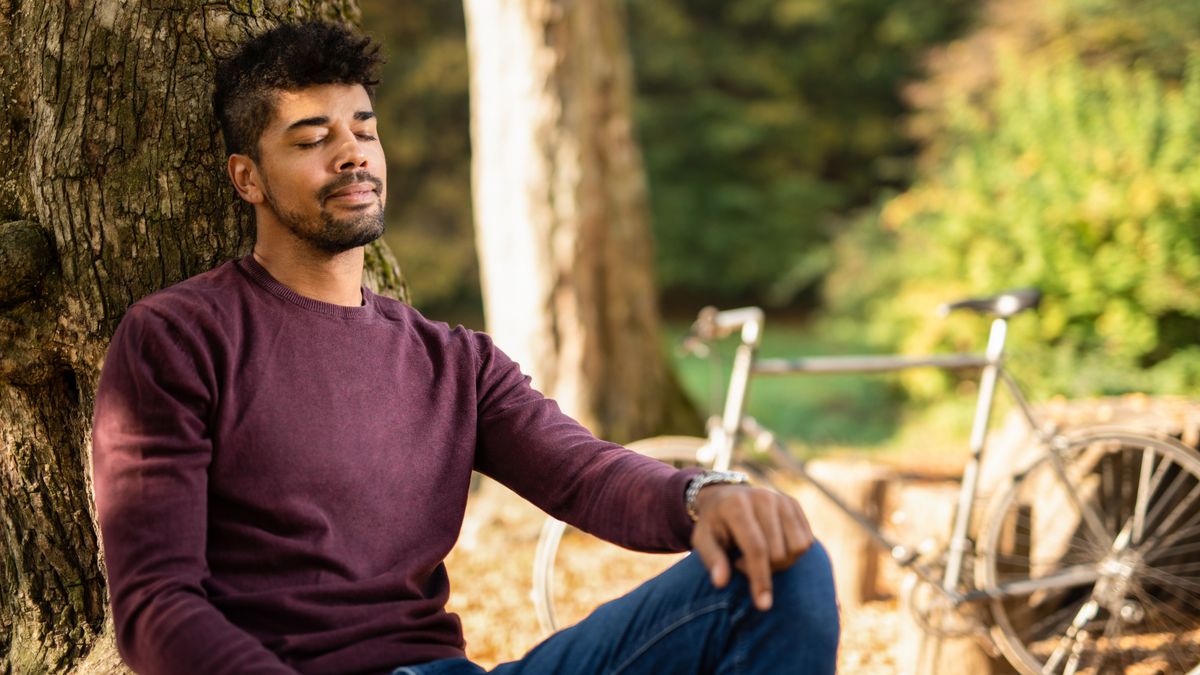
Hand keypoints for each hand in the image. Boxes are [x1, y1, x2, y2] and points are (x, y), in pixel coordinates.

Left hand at [690, 484, 813, 610]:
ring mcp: (781, 499)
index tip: (763, 605)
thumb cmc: (713, 525)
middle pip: (779, 552)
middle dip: (764, 570)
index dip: (760, 578)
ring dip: (782, 562)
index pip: (756, 548)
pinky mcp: (795, 504)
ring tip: (758, 556)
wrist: (726, 497)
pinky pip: (807, 541)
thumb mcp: (702, 540)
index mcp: (736, 506)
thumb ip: (712, 559)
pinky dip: (792, 553)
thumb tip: (721, 582)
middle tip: (741, 562)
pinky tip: (772, 547)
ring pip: (798, 547)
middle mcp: (763, 498)